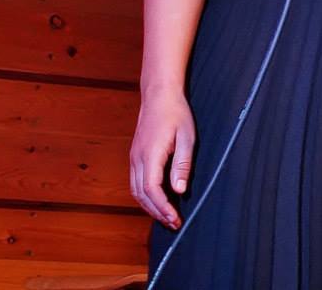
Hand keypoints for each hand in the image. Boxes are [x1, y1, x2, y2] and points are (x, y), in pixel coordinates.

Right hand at [129, 89, 194, 227]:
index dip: (163, 208)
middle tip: (174, 224)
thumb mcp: (187, 137)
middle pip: (142, 195)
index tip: (175, 219)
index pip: (152, 190)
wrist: (159, 96)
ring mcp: (133, 158)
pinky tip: (157, 200)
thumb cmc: (176, 114)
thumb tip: (179, 190)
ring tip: (166, 217)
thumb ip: (182, 164)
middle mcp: (137, 159)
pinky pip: (135, 182)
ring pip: (135, 191)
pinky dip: (145, 196)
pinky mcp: (135, 157)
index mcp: (150, 155)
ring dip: (149, 206)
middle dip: (157, 212)